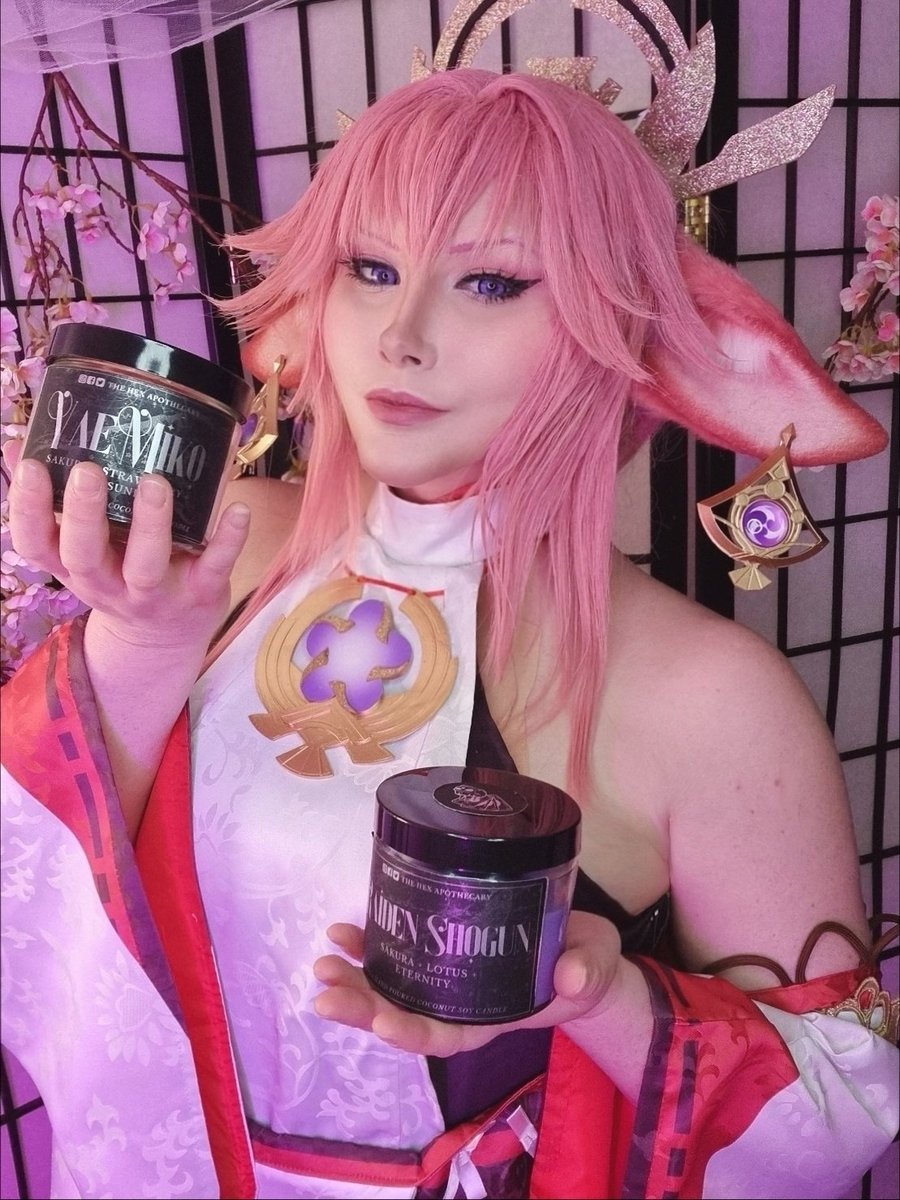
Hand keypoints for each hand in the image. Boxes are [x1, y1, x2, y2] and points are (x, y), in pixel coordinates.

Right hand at [6, 449, 249, 651]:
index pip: (37, 544)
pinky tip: (237, 510)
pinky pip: (215, 567)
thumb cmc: (118, 572)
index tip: (32, 468)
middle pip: (85, 555)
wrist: (164, 636)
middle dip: (84, 514)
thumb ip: (56, 502)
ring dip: (149, 523)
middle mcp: (107, 583)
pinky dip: (228, 540)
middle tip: (87, 471)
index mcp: (74, 566)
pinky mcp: (200, 593)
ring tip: (153, 482)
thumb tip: (18, 444)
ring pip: (145, 564)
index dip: (29, 510)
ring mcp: (155, 592)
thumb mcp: (81, 547)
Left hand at [313, 910, 622, 1056]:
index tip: (382, 1024)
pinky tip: (342, 933)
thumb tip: (570, 978)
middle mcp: (459, 1005)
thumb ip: (587, 972)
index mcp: (492, 1018)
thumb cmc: (586, 963)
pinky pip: (396, 954)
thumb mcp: (596, 966)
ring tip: (324, 961)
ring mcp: (445, 979)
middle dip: (361, 1007)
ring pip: (390, 990)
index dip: (413, 1033)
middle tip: (326, 988)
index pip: (445, 1037)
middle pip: (402, 1016)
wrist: (580, 947)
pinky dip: (366, 947)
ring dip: (353, 979)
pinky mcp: (439, 949)